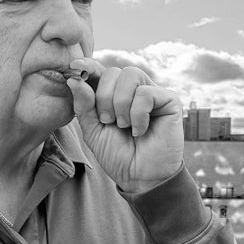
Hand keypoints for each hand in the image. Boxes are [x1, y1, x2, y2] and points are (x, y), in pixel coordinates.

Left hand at [67, 58, 183, 193]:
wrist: (139, 177)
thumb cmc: (118, 155)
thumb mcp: (93, 130)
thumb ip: (84, 106)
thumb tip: (74, 79)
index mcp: (113, 94)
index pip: (100, 71)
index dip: (88, 67)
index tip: (74, 68)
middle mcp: (133, 90)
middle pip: (113, 72)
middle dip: (104, 98)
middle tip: (108, 121)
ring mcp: (151, 93)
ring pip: (130, 75)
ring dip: (121, 104)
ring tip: (124, 126)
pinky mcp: (169, 100)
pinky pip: (146, 93)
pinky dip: (138, 114)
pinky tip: (140, 130)